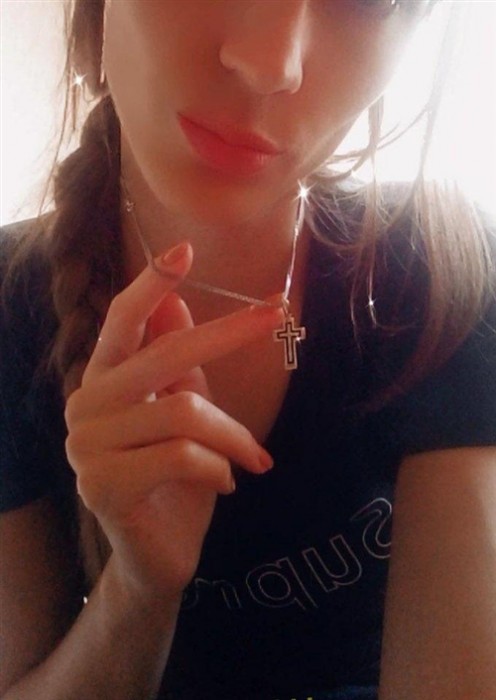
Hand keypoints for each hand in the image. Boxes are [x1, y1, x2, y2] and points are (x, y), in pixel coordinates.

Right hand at [65, 242, 283, 599]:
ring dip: (235, 435)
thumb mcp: (184, 413)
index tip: (185, 248)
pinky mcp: (101, 486)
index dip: (151, 283)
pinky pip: (182, 456)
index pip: (120, 321)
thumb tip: (176, 300)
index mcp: (103, 382)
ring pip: (185, 410)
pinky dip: (220, 467)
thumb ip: (175, 360)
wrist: (159, 555)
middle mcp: (85, 406)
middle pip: (164, 354)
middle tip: (277, 314)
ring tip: (254, 458)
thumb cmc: (177, 479)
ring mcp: (86, 447)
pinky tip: (227, 484)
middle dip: (228, 331)